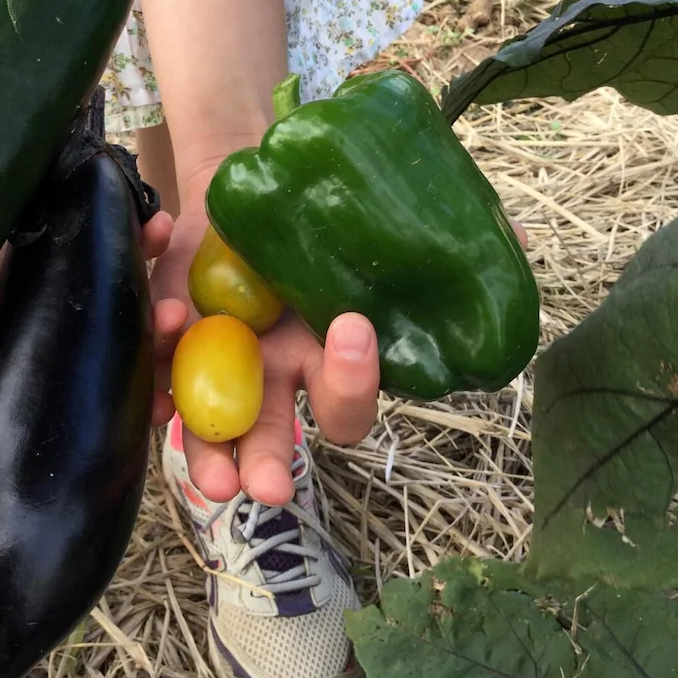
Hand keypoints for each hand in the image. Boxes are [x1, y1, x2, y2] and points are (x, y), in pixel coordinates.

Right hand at [0, 95, 176, 437]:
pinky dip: (145, 274)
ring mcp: (39, 313)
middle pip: (27, 397)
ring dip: (136, 348)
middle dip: (66, 386)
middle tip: (97, 346)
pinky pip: (118, 294)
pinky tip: (159, 235)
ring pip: (89, 358)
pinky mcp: (80, 276)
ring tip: (168, 315)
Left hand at [150, 202, 530, 508]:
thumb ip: (440, 242)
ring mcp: (218, 366)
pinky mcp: (171, 338)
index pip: (348, 406)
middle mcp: (274, 379)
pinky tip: (161, 324)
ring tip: (204, 474)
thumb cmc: (324, 223)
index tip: (351, 331)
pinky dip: (156, 356)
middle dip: (270, 465)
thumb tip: (522, 244)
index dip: (353, 382)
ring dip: (204, 453)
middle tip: (264, 486)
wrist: (248, 190)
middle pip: (274, 441)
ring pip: (209, 429)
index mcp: (326, 363)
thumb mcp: (379, 229)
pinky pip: (158, 364)